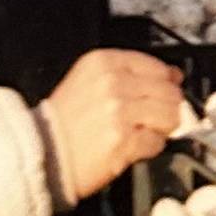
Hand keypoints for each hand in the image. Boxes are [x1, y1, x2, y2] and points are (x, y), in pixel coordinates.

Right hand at [43, 46, 183, 202]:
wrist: (42, 152)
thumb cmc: (63, 122)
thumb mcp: (88, 81)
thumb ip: (128, 75)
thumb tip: (173, 76)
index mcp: (102, 62)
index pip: (155, 66)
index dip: (166, 83)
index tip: (165, 92)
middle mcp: (111, 82)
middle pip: (168, 92)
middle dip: (167, 108)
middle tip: (153, 120)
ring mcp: (118, 111)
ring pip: (169, 116)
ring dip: (161, 129)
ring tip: (142, 133)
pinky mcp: (123, 140)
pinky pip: (157, 142)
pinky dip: (150, 148)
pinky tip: (133, 148)